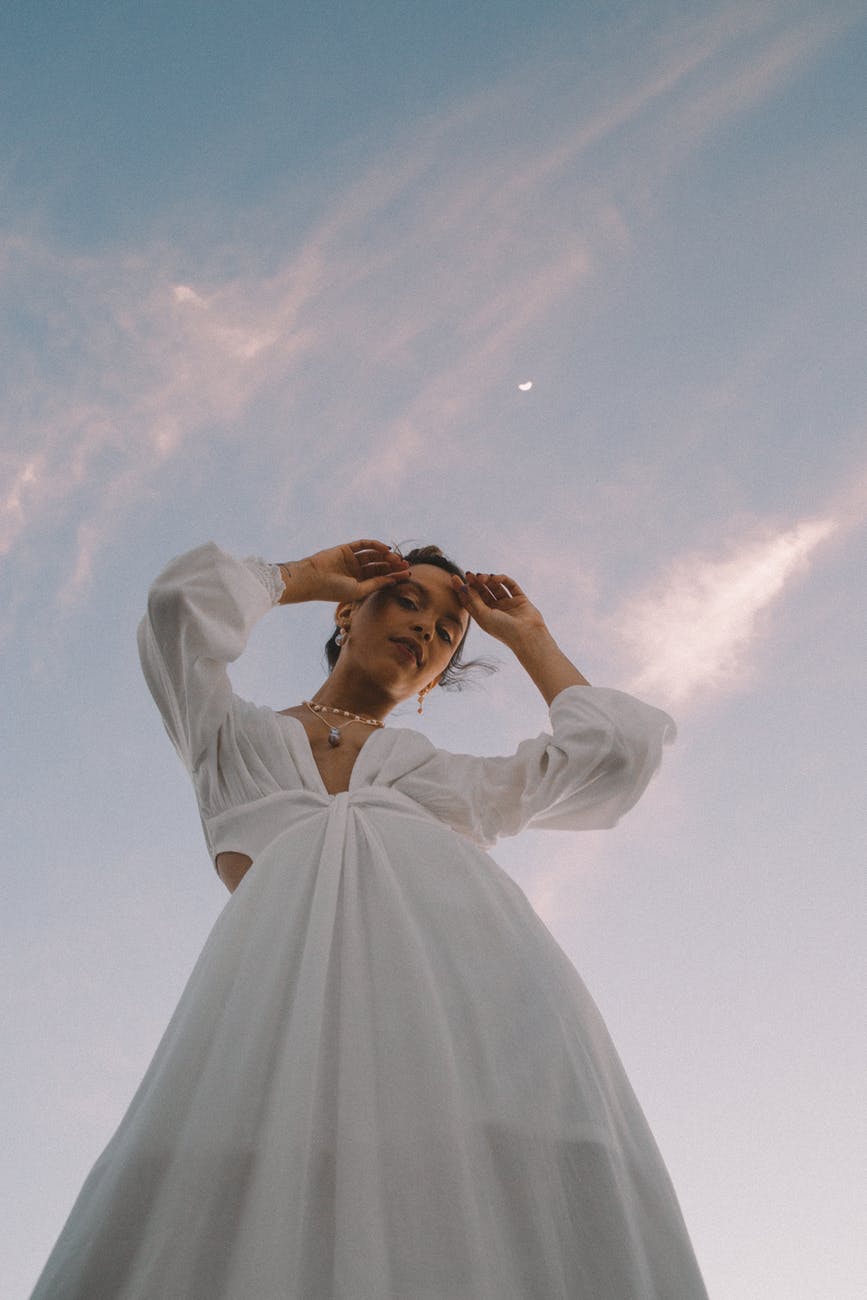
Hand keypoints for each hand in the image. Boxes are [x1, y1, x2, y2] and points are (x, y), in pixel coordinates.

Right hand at [283, 540, 408, 603]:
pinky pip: (363, 544)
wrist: (313, 579)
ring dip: (386, 555)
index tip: (408, 575)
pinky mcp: (346, 549)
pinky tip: (386, 548)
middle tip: (406, 564)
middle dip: (393, 565)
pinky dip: (375, 544)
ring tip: (396, 558)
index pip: (381, 578)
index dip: (394, 576)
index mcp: (359, 584)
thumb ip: (375, 584)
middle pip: (379, 566)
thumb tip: (393, 580)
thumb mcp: (358, 590)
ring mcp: (351, 559)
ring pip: (373, 555)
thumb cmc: (333, 589)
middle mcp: (356, 571)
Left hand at [452, 571, 547, 644]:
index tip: (454, 577)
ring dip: (487, 580)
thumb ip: (473, 600)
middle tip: (469, 574)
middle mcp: (494, 609)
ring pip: (495, 587)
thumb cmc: (502, 630)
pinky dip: (502, 579)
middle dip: (474, 582)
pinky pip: (510, 585)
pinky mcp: (519, 598)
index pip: (470, 600)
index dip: (461, 589)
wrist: (526, 635)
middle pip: (481, 592)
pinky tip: (495, 578)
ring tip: (482, 577)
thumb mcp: (483, 615)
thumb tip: (462, 586)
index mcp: (483, 616)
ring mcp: (507, 603)